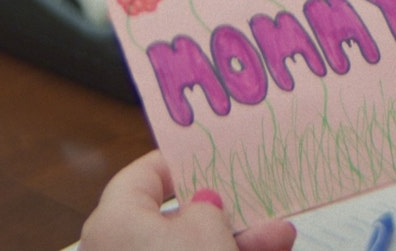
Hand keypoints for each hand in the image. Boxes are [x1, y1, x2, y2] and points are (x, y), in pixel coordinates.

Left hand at [80, 150, 296, 250]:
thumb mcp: (206, 228)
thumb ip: (208, 208)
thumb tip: (204, 207)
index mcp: (113, 220)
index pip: (141, 176)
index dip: (178, 163)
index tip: (210, 155)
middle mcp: (116, 250)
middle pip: (173, 219)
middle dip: (223, 211)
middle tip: (258, 199)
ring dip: (237, 242)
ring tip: (283, 234)